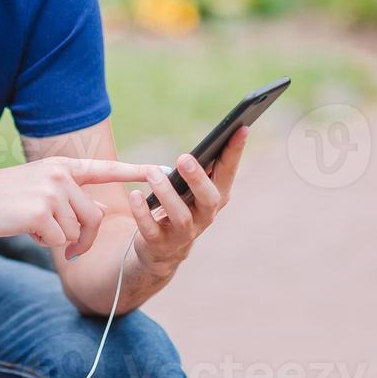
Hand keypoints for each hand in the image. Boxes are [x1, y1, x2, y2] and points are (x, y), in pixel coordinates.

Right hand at [0, 156, 153, 259]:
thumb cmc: (3, 200)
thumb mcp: (40, 191)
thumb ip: (70, 197)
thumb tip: (98, 209)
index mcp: (61, 166)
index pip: (105, 168)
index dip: (134, 171)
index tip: (161, 170)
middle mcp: (60, 176)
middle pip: (94, 215)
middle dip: (85, 238)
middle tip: (71, 250)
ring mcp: (51, 192)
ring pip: (77, 230)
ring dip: (61, 240)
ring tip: (35, 228)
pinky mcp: (41, 212)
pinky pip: (60, 240)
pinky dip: (46, 243)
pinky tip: (27, 231)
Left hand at [128, 125, 248, 276]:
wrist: (160, 249)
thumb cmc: (177, 206)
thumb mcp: (190, 187)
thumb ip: (198, 167)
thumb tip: (208, 137)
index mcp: (215, 196)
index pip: (228, 172)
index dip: (236, 151)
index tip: (241, 127)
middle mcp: (205, 215)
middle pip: (209, 198)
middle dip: (198, 178)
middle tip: (184, 158)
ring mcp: (185, 233)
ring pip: (181, 216)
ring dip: (167, 194)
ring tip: (152, 173)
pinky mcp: (161, 243)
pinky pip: (152, 229)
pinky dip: (143, 212)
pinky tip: (135, 194)